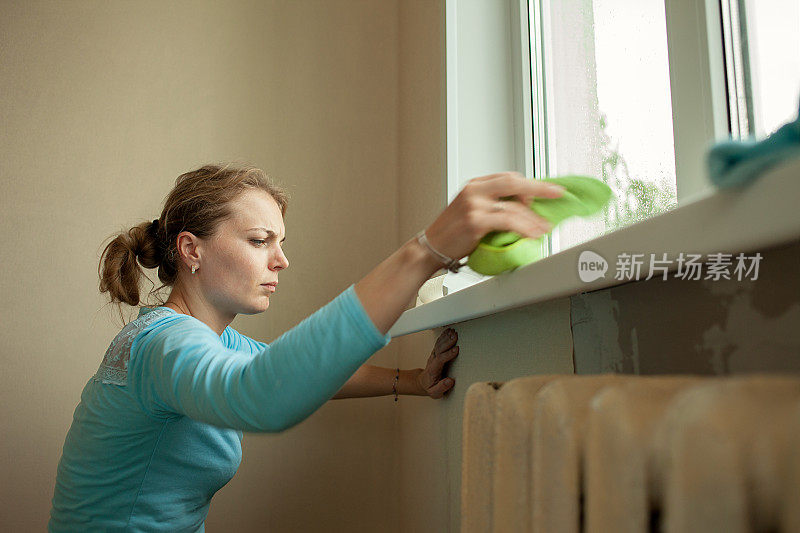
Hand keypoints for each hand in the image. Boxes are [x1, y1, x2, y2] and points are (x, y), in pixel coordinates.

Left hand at [416, 328, 459, 398]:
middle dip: (447, 342)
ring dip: (446, 338)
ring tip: (454, 332)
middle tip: (455, 336)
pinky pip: (439, 343)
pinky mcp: (436, 353)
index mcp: (433, 370)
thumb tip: (450, 381)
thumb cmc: (430, 387)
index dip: (448, 354)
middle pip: (439, 349)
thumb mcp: (435, 393)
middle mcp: (432, 361)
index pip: (440, 360)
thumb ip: (441, 387)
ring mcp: (434, 356)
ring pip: (439, 345)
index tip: (456, 350)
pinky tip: (449, 331)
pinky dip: (444, 336)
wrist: (423, 383)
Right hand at [422, 172, 564, 261]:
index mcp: (474, 185)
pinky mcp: (475, 221)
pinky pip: (508, 221)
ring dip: (534, 218)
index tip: (549, 188)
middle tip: (557, 194)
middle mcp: (474, 191)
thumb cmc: (452, 233)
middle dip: (540, 188)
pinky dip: (524, 227)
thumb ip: (494, 205)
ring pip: (514, 206)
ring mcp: (474, 205)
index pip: (509, 177)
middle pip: (514, 182)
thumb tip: (525, 209)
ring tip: (545, 227)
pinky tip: (532, 234)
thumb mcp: (472, 211)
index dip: (531, 183)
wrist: (431, 248)